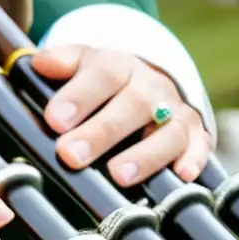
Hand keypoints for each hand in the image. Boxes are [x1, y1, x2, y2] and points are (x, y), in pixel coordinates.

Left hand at [33, 45, 211, 185]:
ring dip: (145, 154)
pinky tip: (181, 175)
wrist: (146, 83)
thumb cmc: (102, 83)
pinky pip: (199, 146)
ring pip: (167, 130)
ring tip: (118, 175)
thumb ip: (61, 64)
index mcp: (118, 66)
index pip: (102, 74)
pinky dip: (193, 159)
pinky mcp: (195, 135)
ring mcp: (176, 110)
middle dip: (101, 132)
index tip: (55, 120)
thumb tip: (40, 64)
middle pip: (132, 105)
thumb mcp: (81, 66)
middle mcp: (151, 86)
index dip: (79, 96)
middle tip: (71, 155)